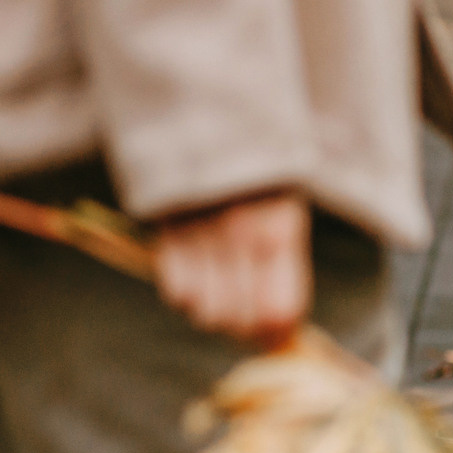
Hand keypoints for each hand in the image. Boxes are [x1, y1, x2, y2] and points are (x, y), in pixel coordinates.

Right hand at [155, 192, 309, 344]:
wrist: (216, 119)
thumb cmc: (261, 177)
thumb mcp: (288, 212)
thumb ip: (285, 269)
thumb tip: (281, 334)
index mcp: (280, 229)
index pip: (280, 311)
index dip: (278, 332)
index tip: (277, 334)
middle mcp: (239, 235)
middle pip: (241, 320)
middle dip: (246, 329)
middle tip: (248, 319)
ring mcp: (199, 233)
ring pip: (205, 313)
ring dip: (215, 314)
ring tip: (223, 294)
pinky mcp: (164, 229)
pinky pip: (174, 291)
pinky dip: (186, 296)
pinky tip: (198, 279)